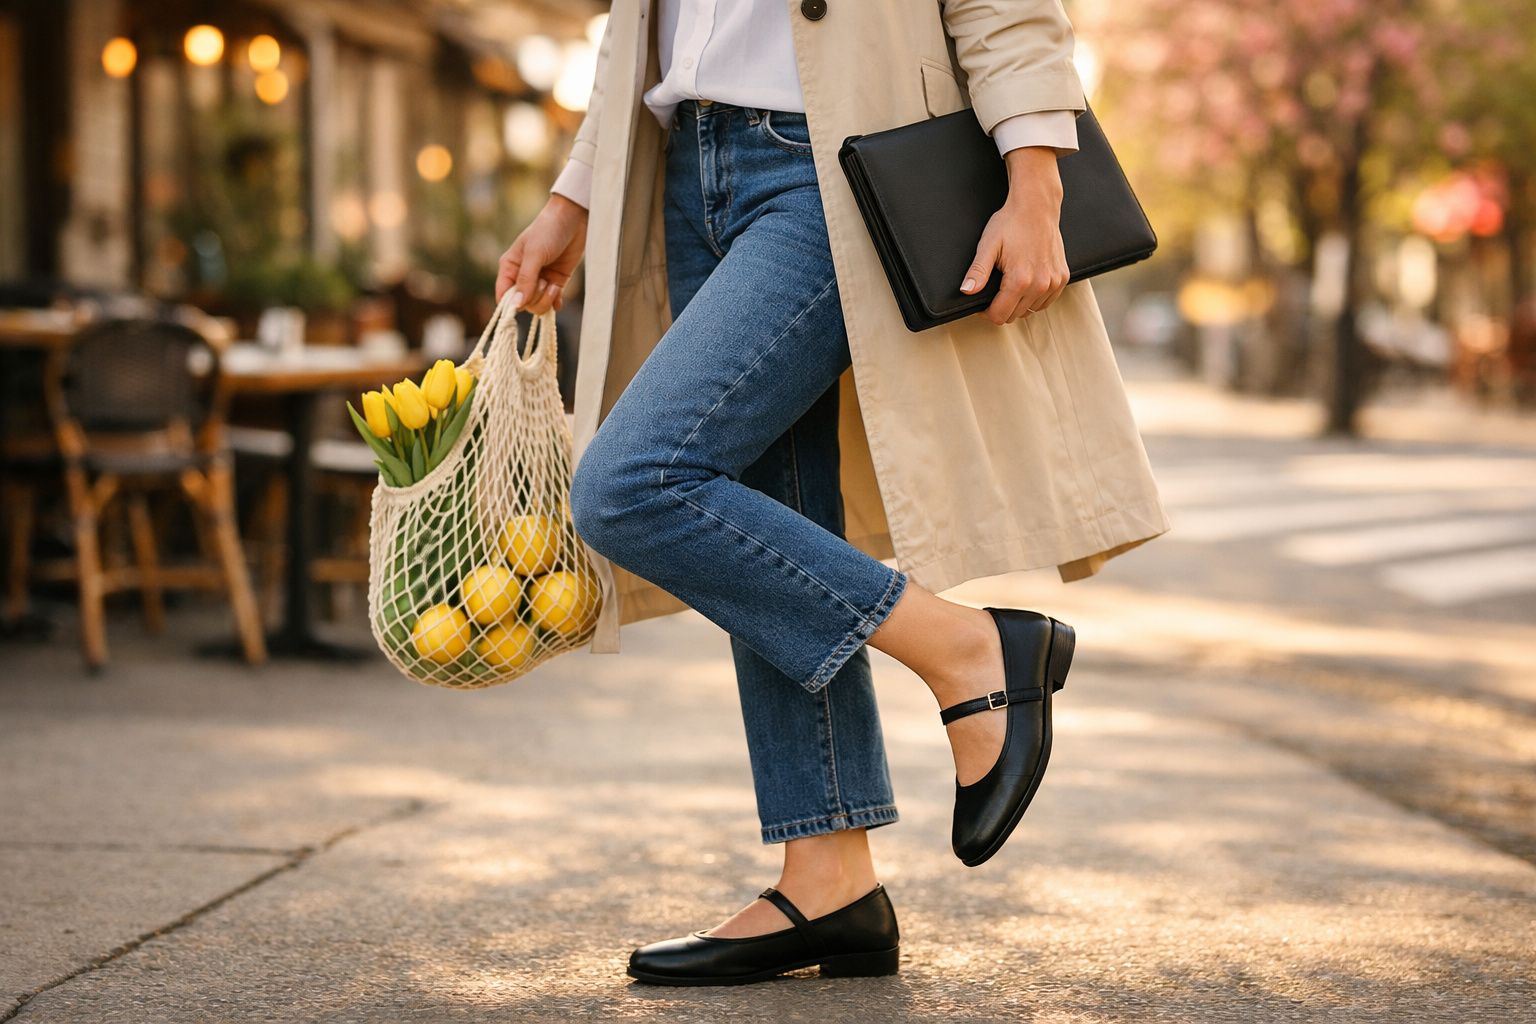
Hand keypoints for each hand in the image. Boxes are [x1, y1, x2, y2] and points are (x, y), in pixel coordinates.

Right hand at [495, 194, 588, 314]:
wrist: (574, 219)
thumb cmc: (548, 230)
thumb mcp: (534, 254)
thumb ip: (526, 280)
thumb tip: (516, 305)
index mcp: (510, 267)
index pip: (503, 296)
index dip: (511, 304)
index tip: (523, 304)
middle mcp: (522, 276)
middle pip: (523, 304)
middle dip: (535, 298)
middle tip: (543, 282)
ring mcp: (540, 280)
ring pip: (538, 305)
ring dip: (546, 299)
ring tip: (553, 284)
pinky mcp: (556, 281)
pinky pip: (552, 302)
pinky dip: (556, 301)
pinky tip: (558, 290)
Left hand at [960, 147, 1068, 325]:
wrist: (1037, 207)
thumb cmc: (1011, 223)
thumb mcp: (988, 246)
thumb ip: (977, 271)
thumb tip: (966, 291)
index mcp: (1020, 280)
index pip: (999, 316)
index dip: (986, 312)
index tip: (982, 302)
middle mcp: (1040, 285)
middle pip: (1014, 316)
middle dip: (1001, 308)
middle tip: (995, 290)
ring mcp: (1054, 282)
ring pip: (1031, 311)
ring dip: (1019, 304)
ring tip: (1011, 284)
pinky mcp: (1062, 278)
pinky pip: (1046, 301)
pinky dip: (1035, 298)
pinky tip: (1027, 283)